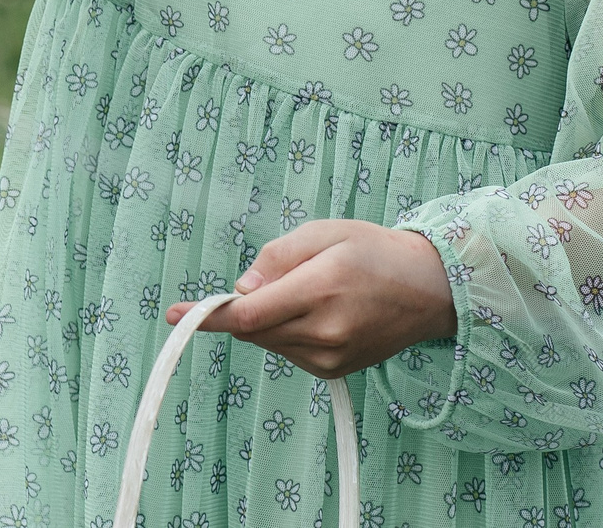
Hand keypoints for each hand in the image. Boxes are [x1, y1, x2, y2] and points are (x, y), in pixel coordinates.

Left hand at [168, 220, 455, 378]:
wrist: (428, 289)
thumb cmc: (372, 250)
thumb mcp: (323, 232)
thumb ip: (277, 256)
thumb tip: (242, 288)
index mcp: (321, 289)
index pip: (249, 314)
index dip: (209, 314)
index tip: (173, 313)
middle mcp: (326, 331)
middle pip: (252, 330)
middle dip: (241, 308)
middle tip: (264, 282)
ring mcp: (332, 357)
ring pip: (267, 342)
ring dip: (265, 319)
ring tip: (305, 291)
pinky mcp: (335, 371)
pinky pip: (287, 352)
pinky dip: (284, 332)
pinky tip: (313, 312)